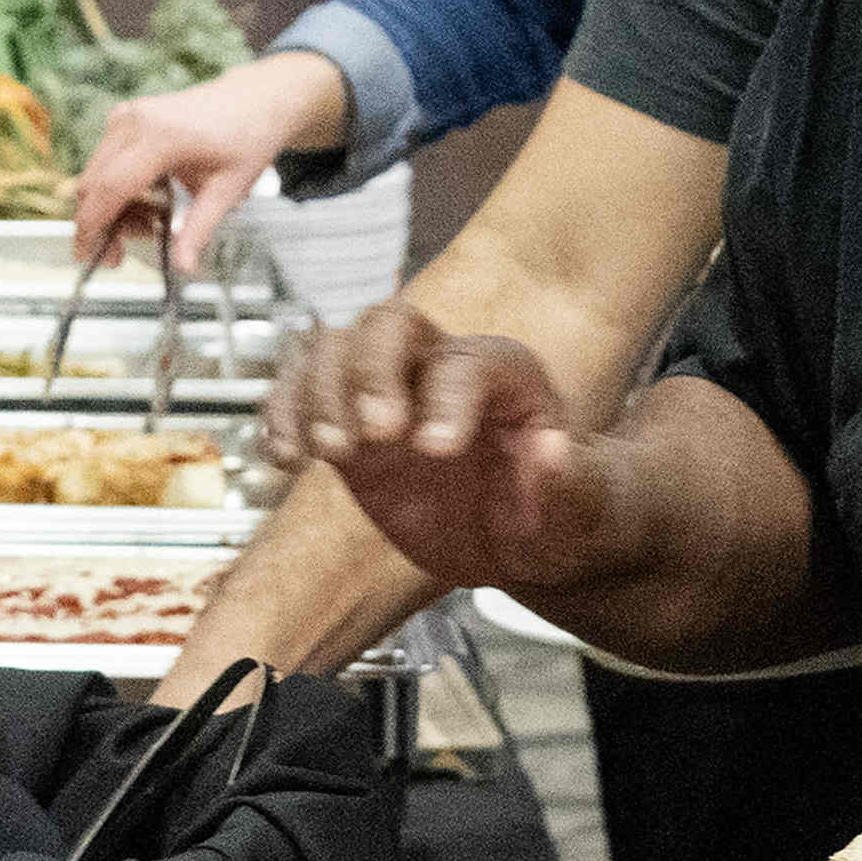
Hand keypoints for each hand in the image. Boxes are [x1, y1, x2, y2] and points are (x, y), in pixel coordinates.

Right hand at [70, 51, 345, 275]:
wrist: (255, 100)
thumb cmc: (247, 139)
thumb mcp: (228, 190)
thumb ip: (199, 229)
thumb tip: (182, 266)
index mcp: (161, 138)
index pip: (110, 188)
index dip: (93, 227)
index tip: (89, 257)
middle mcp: (135, 122)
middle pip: (93, 183)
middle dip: (100, 223)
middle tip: (127, 251)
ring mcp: (127, 116)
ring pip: (95, 175)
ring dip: (112, 207)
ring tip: (153, 221)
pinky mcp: (126, 117)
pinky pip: (104, 161)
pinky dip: (116, 188)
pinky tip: (150, 199)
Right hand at [272, 305, 625, 598]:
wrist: (526, 535)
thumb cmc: (562, 519)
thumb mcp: (581, 516)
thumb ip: (570, 487)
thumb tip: (551, 457)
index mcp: (508, 380)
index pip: (470, 363)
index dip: (448, 398)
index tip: (434, 451)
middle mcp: (442, 370)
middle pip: (391, 325)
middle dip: (370, 371)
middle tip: (373, 438)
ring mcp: (389, 393)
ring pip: (334, 348)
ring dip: (315, 394)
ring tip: (325, 455)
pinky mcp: (351, 426)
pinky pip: (299, 392)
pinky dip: (280, 416)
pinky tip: (284, 458)